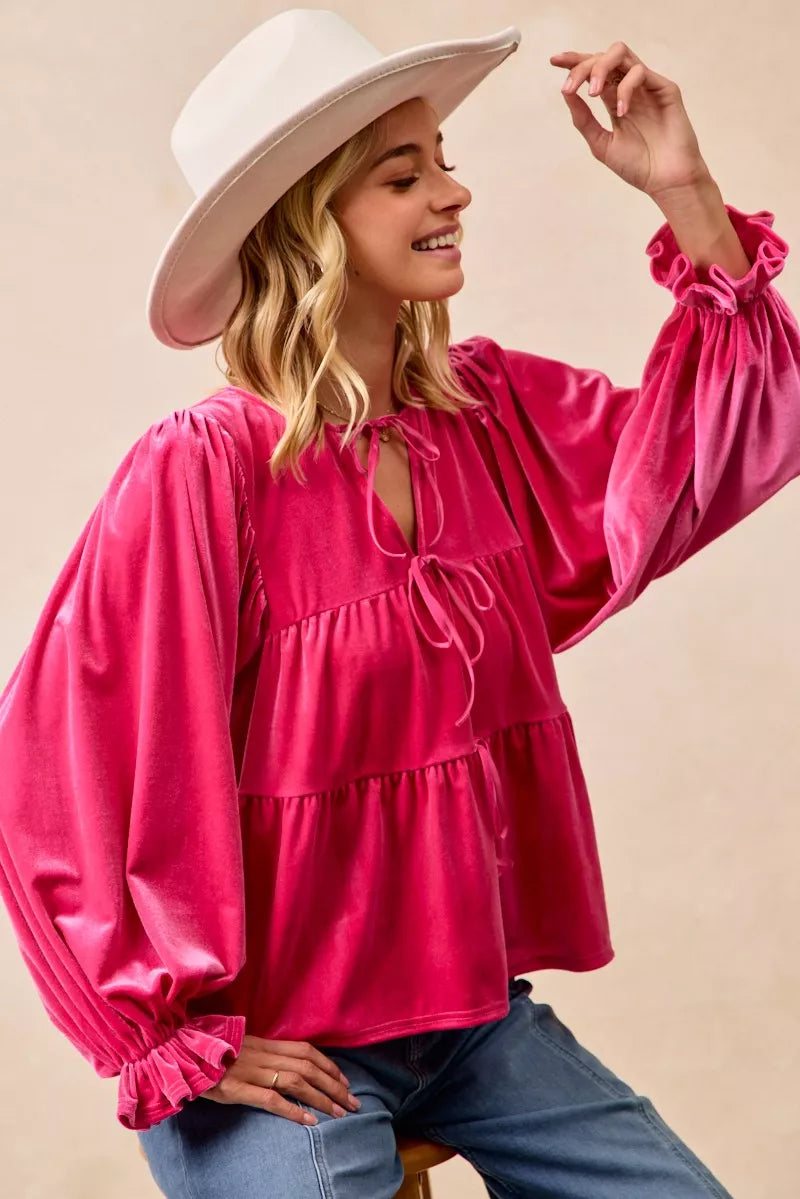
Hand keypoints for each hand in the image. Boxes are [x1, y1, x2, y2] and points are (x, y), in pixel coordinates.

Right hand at [202, 1035, 361, 1125]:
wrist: (177, 1053)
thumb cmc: (208, 1053)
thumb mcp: (240, 1048)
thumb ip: (262, 1054)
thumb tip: (286, 1065)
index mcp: (263, 1043)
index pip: (305, 1050)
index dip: (328, 1065)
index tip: (344, 1080)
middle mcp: (261, 1054)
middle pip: (307, 1067)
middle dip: (334, 1085)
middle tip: (353, 1102)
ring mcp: (249, 1071)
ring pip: (295, 1082)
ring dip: (321, 1098)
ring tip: (338, 1113)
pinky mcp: (235, 1088)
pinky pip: (270, 1099)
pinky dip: (293, 1110)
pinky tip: (309, 1122)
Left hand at [550, 42, 712, 198]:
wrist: (665, 181)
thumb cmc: (638, 166)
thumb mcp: (601, 144)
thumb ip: (584, 119)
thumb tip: (565, 92)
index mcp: (614, 100)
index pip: (593, 71)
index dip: (574, 62)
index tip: (553, 61)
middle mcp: (629, 89)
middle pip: (603, 57)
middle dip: (582, 66)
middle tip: (570, 86)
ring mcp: (647, 87)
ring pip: (621, 54)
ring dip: (601, 67)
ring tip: (593, 93)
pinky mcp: (665, 88)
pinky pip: (640, 72)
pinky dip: (625, 88)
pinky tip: (622, 111)